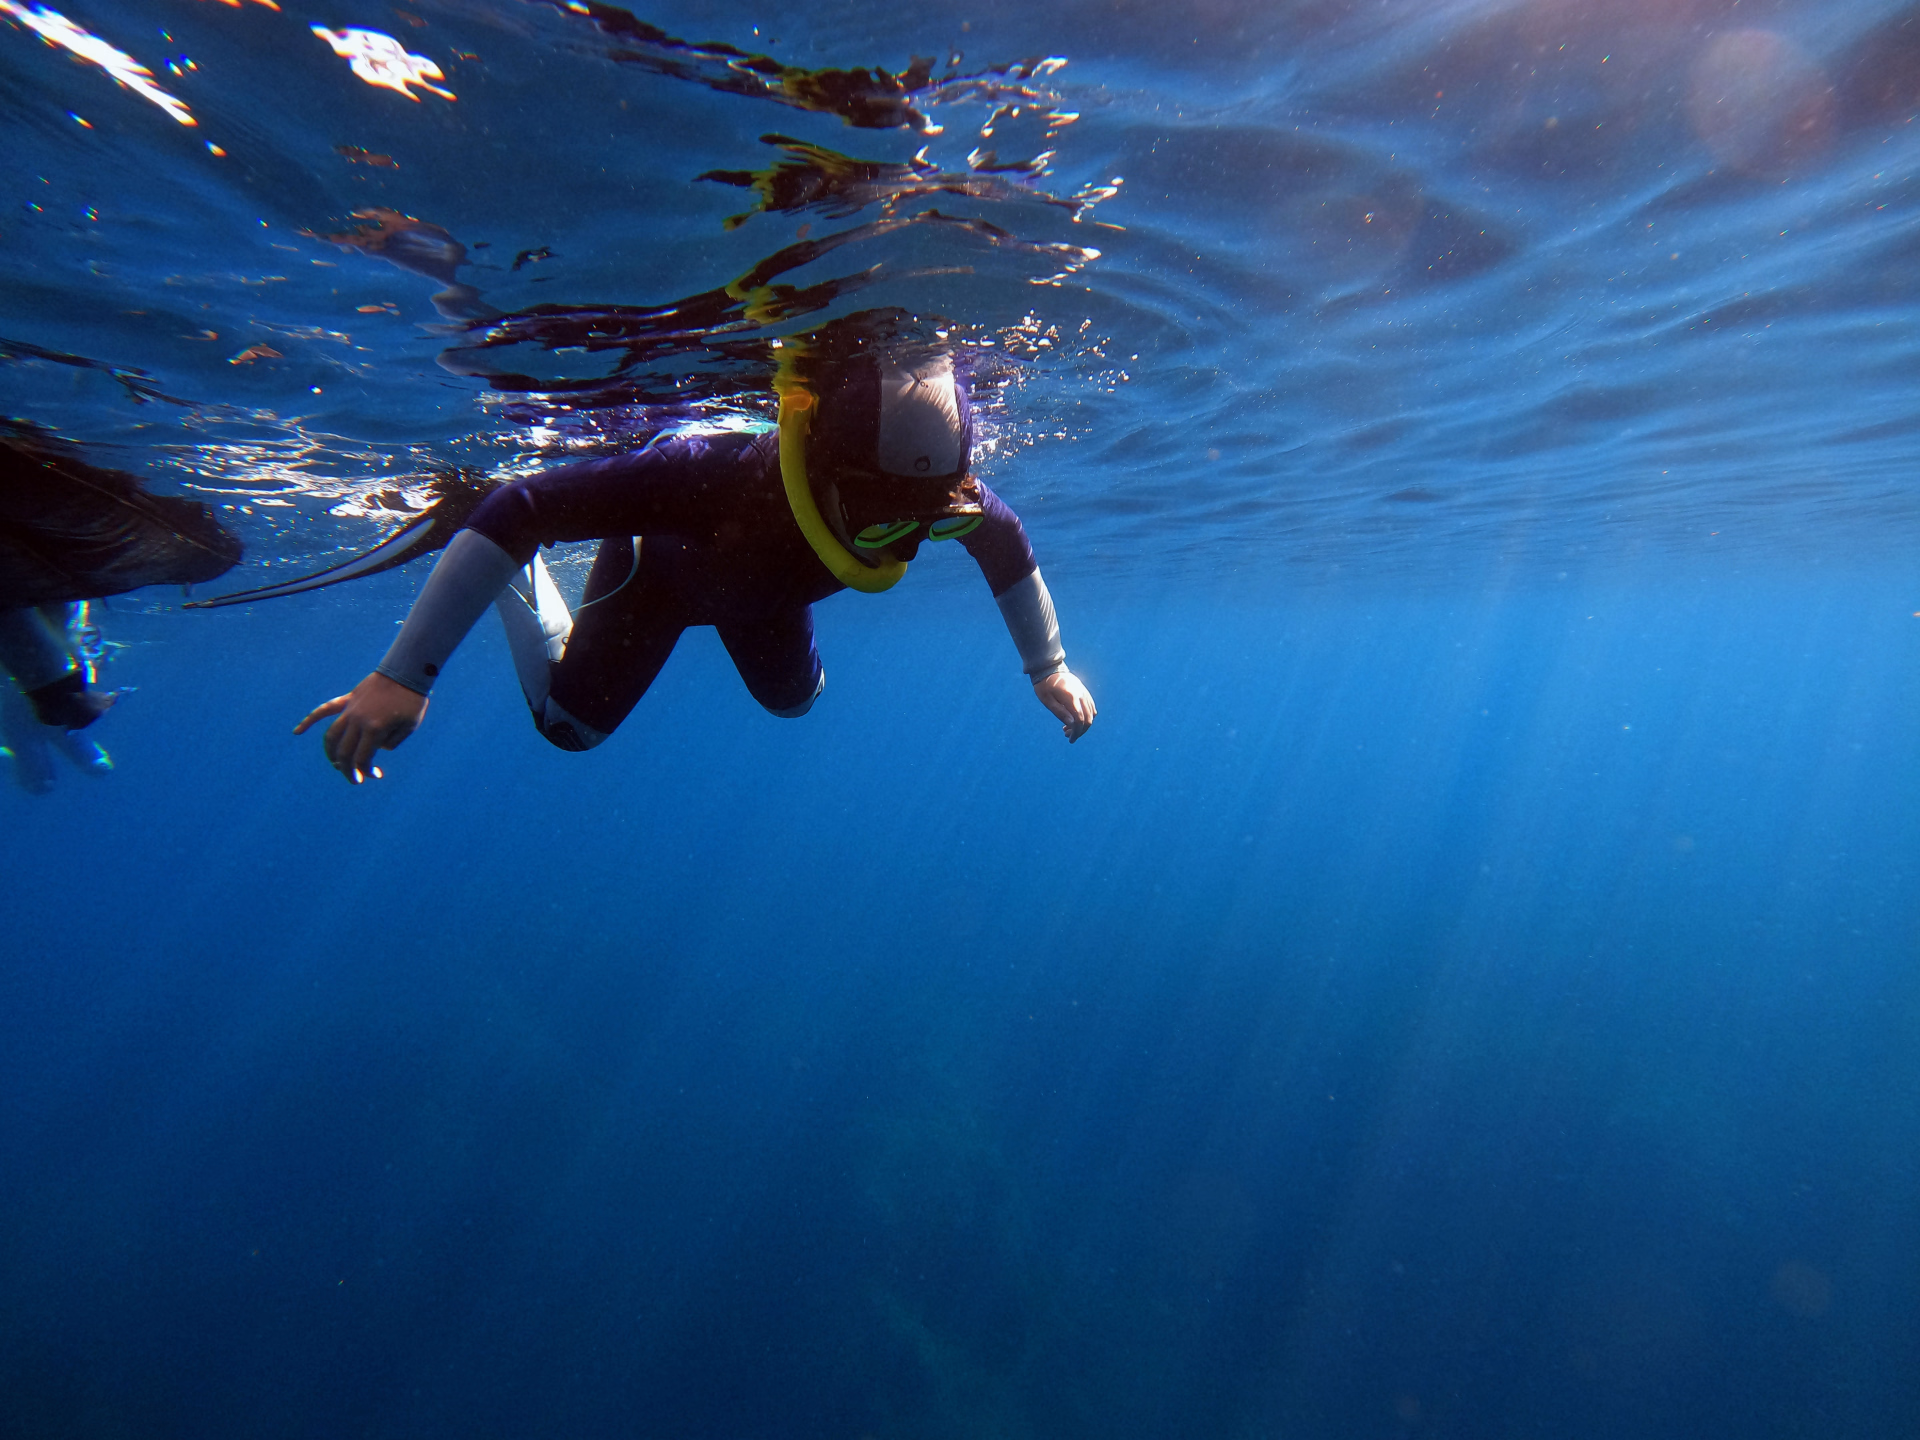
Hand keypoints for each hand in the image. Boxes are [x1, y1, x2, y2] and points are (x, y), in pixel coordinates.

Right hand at [293, 672, 427, 782]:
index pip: (362, 759)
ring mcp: (350, 710)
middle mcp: (358, 721)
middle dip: (349, 770)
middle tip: (356, 779)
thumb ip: (391, 742)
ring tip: (337, 764)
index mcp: (374, 729)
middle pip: (344, 752)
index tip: (376, 775)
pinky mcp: (347, 700)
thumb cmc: (412, 701)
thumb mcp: (408, 727)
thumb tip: (375, 748)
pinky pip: (324, 711)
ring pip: (332, 736)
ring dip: (331, 754)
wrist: (406, 671)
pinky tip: (297, 732)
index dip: (366, 771)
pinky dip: (309, 721)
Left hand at [1034, 670, 1095, 742]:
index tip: (1070, 740)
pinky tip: (1075, 719)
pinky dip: (1087, 716)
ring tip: (1069, 728)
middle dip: (1080, 731)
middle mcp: (1081, 695)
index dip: (1076, 732)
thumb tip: (1072, 725)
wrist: (1049, 668)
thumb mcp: (1047, 700)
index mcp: (1071, 698)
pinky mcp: (1084, 692)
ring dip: (1083, 725)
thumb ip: (1060, 713)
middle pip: (1088, 719)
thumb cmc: (1044, 685)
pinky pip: (1091, 707)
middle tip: (1068, 736)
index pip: (1079, 720)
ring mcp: (1084, 693)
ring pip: (1092, 714)